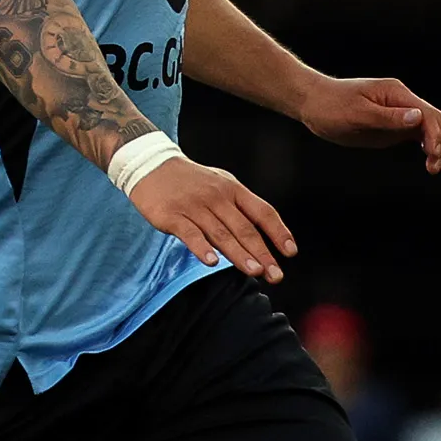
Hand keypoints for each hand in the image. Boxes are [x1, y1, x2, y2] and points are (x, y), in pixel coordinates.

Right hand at [128, 155, 296, 283]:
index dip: (278, 232)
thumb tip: (260, 240)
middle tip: (275, 275)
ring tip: (254, 272)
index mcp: (233, 190)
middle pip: (244, 228)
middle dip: (262, 253)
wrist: (151, 166)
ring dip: (239, 254)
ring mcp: (194, 206)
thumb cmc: (191, 182)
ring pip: (221, 233)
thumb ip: (239, 209)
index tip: (290, 252)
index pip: (263, 212)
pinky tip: (212, 262)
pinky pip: (190, 233)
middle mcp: (217, 197)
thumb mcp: (221, 185)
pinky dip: (201, 248)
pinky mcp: (172, 215)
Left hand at [299, 75, 440, 175]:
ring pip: (429, 130)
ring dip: (440, 149)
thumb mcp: (356, 114)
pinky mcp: (392, 126)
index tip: (435, 154)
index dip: (435, 134)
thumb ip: (387, 117)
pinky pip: (417, 136)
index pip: (426, 113)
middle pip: (434, 121)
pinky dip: (427, 149)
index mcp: (395, 93)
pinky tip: (432, 164)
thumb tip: (418, 118)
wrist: (312, 102)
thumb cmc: (330, 106)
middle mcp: (402, 102)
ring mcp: (399, 114)